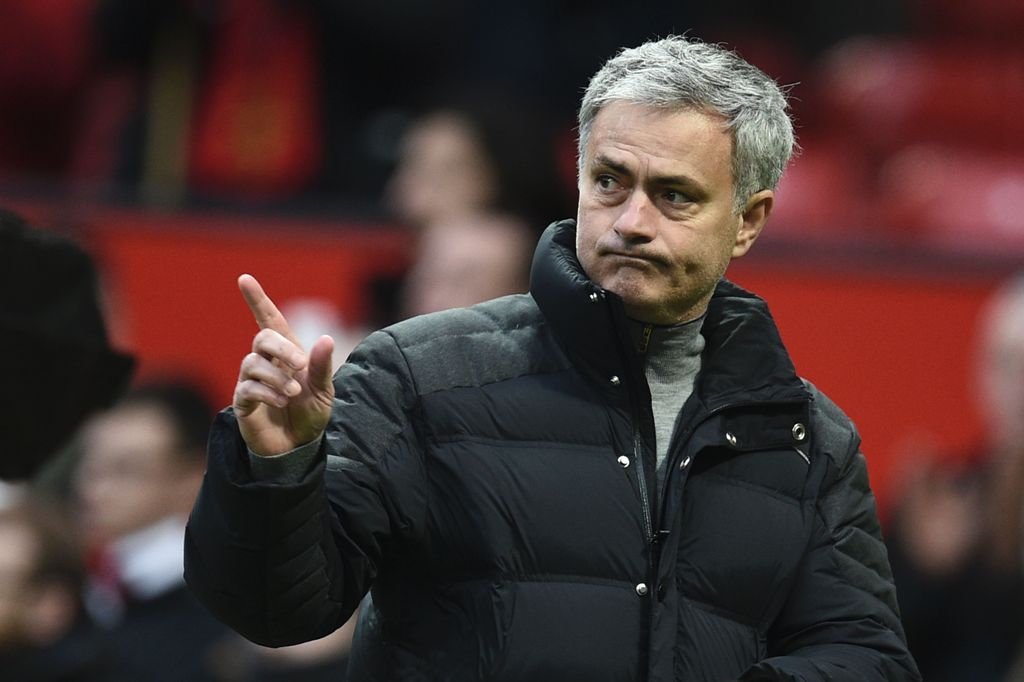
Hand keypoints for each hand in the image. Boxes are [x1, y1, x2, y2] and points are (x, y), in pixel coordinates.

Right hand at [233, 274, 334, 455]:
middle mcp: (266, 363)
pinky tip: (282, 401)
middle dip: (281, 348)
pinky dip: (266, 392)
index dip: (258, 300)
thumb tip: (326, 338)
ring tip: (293, 392)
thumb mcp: (325, 391)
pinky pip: (246, 387)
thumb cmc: (311, 415)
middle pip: (262, 339)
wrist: (300, 447)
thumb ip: (322, 366)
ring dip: (277, 376)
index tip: (244, 279)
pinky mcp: (243, 402)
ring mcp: (252, 381)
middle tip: (299, 364)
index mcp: (287, 354)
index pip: (269, 321)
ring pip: (253, 363)